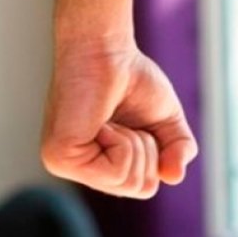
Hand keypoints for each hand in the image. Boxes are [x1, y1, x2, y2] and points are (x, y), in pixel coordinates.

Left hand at [41, 41, 197, 198]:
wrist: (106, 48)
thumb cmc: (130, 78)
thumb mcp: (166, 120)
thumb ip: (178, 151)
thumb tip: (174, 177)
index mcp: (100, 165)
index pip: (144, 187)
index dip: (154, 154)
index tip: (136, 123)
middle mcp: (81, 169)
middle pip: (140, 188)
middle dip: (146, 149)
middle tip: (123, 119)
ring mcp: (66, 166)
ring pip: (128, 181)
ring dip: (133, 143)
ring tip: (110, 119)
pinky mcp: (59, 158)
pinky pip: (115, 171)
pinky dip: (120, 142)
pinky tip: (100, 122)